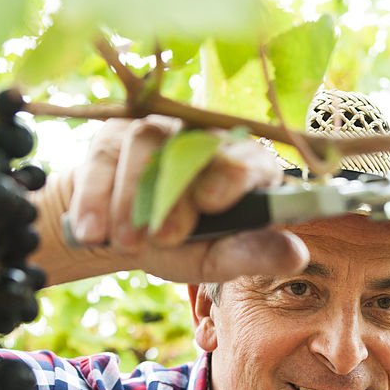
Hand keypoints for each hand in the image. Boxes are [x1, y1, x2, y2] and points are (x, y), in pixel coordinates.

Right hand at [41, 116, 308, 283]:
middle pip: (195, 147)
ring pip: (146, 143)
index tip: (213, 204)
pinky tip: (93, 231)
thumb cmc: (180, 245)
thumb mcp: (215, 259)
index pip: (248, 158)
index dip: (231, 176)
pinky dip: (95, 195)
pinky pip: (104, 155)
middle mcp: (203, 138)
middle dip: (177, 193)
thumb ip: (251, 255)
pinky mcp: (113, 135)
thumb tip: (296, 254)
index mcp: (243, 165)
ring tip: (126, 243)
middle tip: (164, 237)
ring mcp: (157, 130)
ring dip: (133, 198)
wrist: (119, 236)